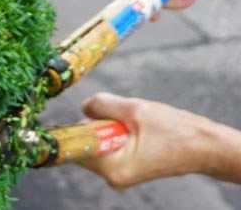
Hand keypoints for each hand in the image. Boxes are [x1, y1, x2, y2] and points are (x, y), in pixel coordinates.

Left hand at [77, 93, 215, 188]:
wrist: (205, 146)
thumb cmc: (175, 131)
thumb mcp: (135, 110)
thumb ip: (102, 105)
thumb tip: (83, 106)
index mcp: (112, 168)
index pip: (76, 147)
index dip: (80, 126)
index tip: (94, 115)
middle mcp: (112, 176)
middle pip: (87, 142)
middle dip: (100, 123)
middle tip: (125, 118)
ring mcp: (119, 172)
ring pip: (99, 140)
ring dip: (111, 125)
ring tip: (136, 124)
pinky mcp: (125, 165)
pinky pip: (110, 143)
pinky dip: (119, 130)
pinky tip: (139, 129)